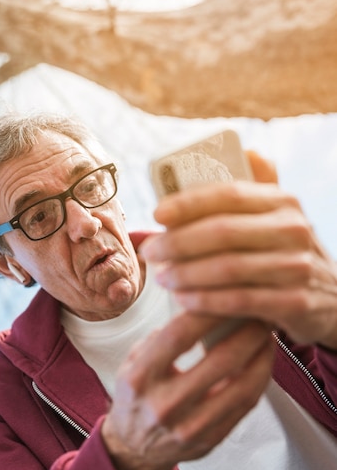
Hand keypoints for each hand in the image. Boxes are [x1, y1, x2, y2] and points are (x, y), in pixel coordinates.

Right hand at [101, 312, 272, 469]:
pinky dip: (260, 378)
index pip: (179, 335)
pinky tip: (264, 359)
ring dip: (261, 354)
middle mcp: (164, 404)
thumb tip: (196, 309)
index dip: (208, 311)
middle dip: (247, 330)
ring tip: (268, 333)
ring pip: (241, 385)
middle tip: (260, 310)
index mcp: (140, 378)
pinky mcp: (210, 440)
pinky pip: (245, 405)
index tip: (226, 291)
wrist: (134, 449)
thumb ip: (160, 338)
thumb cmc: (136, 396)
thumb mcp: (131, 363)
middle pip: (220, 360)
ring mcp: (190, 426)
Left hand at [140, 152, 336, 349]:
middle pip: (222, 232)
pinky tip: (184, 300)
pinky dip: (206, 301)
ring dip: (186, 274)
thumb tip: (222, 165)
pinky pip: (239, 301)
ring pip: (228, 268)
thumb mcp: (276, 219)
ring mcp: (297, 267)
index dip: (188, 203)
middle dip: (177, 242)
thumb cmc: (286, 254)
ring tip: (162, 278)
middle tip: (151, 252)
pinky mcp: (296, 303)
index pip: (228, 194)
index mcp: (283, 201)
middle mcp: (293, 229)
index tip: (156, 214)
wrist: (333, 298)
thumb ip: (250, 194)